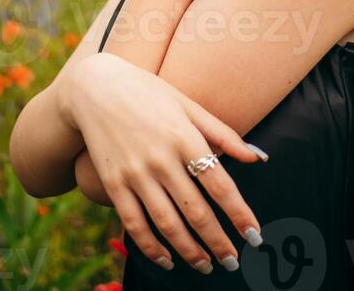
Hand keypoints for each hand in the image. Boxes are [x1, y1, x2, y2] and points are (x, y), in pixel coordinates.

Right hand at [59, 52, 265, 273]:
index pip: (219, 184)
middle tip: (233, 261)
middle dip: (218, 241)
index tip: (254, 235)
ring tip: (206, 265)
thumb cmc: (149, 93)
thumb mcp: (188, 105)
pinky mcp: (114, 184)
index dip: (239, 213)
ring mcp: (135, 173)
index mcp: (185, 137)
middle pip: (196, 211)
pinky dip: (151, 248)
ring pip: (167, 224)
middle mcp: (161, 158)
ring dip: (189, 251)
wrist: (96, 89)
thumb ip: (223, 133)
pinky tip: (166, 260)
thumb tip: (257, 158)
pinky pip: (134, 224)